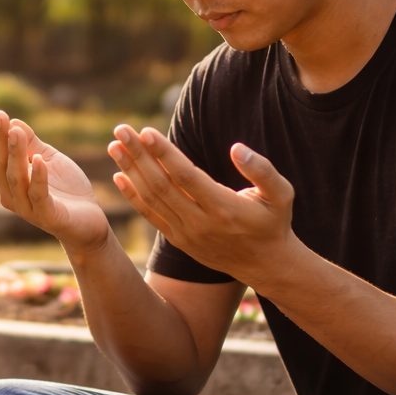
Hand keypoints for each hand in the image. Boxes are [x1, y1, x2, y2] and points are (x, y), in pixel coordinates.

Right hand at [0, 109, 112, 251]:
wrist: (88, 220)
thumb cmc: (66, 189)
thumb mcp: (48, 158)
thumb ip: (32, 143)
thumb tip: (13, 122)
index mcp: (7, 181)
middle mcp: (11, 195)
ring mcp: (27, 207)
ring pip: (16, 178)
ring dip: (15, 153)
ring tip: (16, 131)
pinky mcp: (47, 216)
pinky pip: (39, 194)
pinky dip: (38, 177)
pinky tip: (39, 160)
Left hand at [108, 125, 296, 286]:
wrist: (265, 265)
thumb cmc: (274, 222)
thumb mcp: (281, 195)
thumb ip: (261, 170)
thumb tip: (236, 149)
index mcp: (224, 208)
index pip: (186, 177)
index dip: (164, 154)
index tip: (145, 132)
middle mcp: (200, 223)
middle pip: (161, 185)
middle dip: (138, 155)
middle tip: (121, 129)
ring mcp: (187, 234)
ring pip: (152, 199)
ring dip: (130, 170)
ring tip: (114, 146)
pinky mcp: (179, 240)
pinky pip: (151, 216)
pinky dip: (133, 195)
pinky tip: (119, 175)